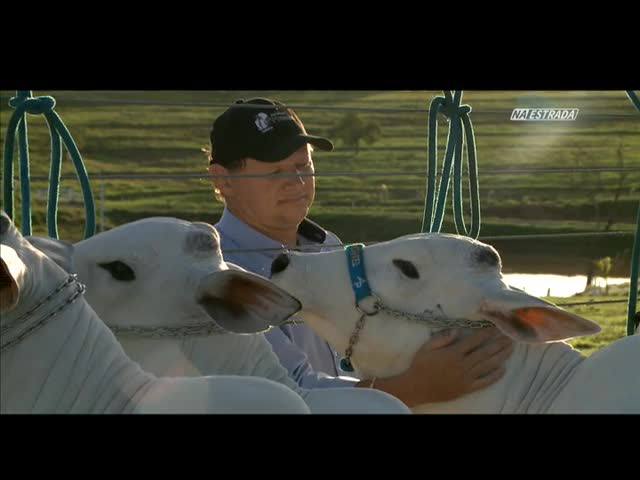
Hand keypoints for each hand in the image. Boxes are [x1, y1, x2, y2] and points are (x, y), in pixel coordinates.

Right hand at [364, 327, 513, 406]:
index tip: (496, 327)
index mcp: (453, 353)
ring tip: (511, 348)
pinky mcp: (467, 388)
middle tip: (510, 336)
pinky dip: (495, 376)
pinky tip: (503, 369)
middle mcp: (462, 364)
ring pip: (488, 365)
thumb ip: (442, 338)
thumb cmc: (420, 365)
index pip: (474, 340)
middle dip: (499, 343)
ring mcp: (466, 377)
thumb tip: (457, 330)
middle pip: (485, 352)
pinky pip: (484, 382)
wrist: (416, 387)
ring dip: (501, 356)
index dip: (487, 333)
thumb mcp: (426, 347)